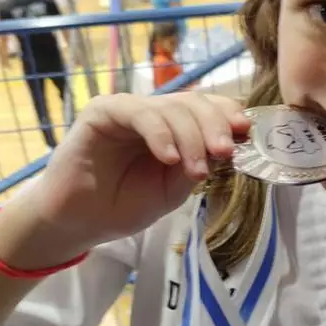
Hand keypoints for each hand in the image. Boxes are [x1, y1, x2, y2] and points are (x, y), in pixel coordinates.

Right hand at [19, 92, 249, 250]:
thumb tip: (230, 145)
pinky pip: (139, 113)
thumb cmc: (125, 204)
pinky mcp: (102, 112)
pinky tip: (169, 158)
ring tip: (196, 171)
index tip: (246, 135)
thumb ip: (199, 164)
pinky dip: (160, 134)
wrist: (78, 222)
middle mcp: (154, 113)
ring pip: (171, 108)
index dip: (229, 117)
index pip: (209, 109)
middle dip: (216, 127)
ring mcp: (129, 109)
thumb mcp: (174, 189)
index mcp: (175, 128)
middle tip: (226, 153)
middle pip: (195, 103)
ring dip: (191, 138)